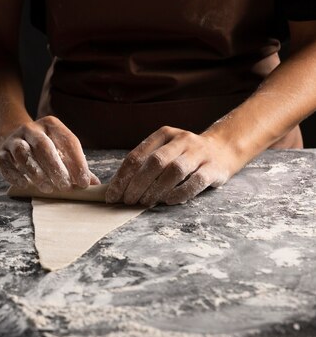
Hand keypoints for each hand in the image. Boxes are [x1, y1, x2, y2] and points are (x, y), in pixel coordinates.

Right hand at [0, 116, 99, 191]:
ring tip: (47, 188)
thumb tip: (94, 184)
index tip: (84, 182)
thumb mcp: (61, 150)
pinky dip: (16, 175)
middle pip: (43, 145)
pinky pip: (6, 163)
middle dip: (55, 167)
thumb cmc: (44, 149)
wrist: (11, 138)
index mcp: (51, 124)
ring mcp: (13, 140)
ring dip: (36, 172)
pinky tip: (26, 184)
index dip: (77, 162)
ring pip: (23, 153)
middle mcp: (31, 129)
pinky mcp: (0, 154)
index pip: (67, 141)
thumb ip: (76, 166)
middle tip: (65, 186)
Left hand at [105, 126, 241, 205]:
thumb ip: (144, 165)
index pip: (137, 156)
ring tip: (145, 202)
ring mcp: (199, 153)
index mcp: (164, 134)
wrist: (223, 149)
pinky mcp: (214, 168)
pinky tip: (168, 201)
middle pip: (155, 162)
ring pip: (174, 170)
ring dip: (156, 189)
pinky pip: (195, 181)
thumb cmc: (184, 155)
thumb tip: (117, 189)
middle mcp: (181, 140)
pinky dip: (180, 193)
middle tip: (127, 201)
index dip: (122, 178)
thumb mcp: (164, 151)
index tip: (112, 196)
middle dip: (137, 184)